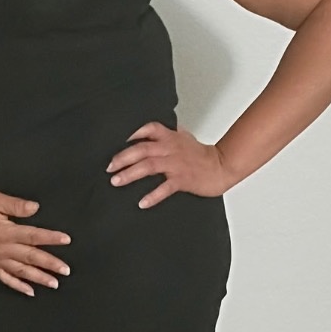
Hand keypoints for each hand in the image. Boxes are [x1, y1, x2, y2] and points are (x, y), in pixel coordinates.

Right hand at [0, 190, 71, 297]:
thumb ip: (16, 206)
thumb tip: (35, 208)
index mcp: (5, 232)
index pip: (33, 236)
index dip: (51, 238)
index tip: (66, 240)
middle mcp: (1, 248)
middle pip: (31, 257)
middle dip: (50, 264)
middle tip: (65, 270)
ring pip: (21, 271)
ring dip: (38, 278)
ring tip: (54, 283)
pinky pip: (5, 278)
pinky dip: (18, 286)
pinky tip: (30, 291)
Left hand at [106, 121, 229, 206]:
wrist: (222, 166)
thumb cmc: (202, 155)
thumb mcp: (184, 138)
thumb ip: (169, 133)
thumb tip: (154, 130)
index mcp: (170, 137)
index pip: (149, 128)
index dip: (132, 133)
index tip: (117, 140)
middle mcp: (170, 149)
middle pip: (142, 149)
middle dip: (123, 157)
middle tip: (109, 167)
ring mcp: (176, 164)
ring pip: (149, 166)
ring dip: (130, 174)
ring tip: (116, 181)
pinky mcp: (182, 180)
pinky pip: (165, 188)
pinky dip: (153, 196)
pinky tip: (142, 203)